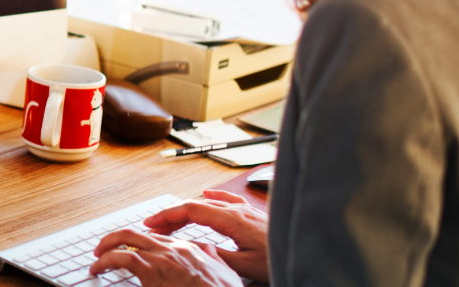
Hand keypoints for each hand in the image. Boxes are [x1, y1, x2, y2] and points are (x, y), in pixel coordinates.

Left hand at [90, 229, 241, 286]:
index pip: (159, 237)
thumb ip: (214, 260)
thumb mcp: (225, 274)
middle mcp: (175, 248)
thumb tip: (208, 251)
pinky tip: (98, 268)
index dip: (140, 242)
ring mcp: (164, 257)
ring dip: (107, 247)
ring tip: (97, 258)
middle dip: (116, 239)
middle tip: (103, 249)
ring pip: (126, 239)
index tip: (128, 249)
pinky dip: (105, 261)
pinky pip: (122, 258)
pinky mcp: (154, 270)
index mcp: (191, 249)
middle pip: (137, 233)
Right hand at [141, 190, 270, 282]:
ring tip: (171, 221)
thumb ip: (217, 255)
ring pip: (208, 203)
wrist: (306, 251)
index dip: (168, 215)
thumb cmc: (279, 259)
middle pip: (195, 205)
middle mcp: (236, 210)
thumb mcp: (245, 265)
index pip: (191, 210)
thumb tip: (193, 248)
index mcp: (231, 220)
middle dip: (171, 215)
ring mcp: (245, 210)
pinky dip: (210, 197)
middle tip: (153, 227)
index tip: (151, 222)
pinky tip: (206, 194)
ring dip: (187, 211)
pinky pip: (226, 199)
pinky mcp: (252, 215)